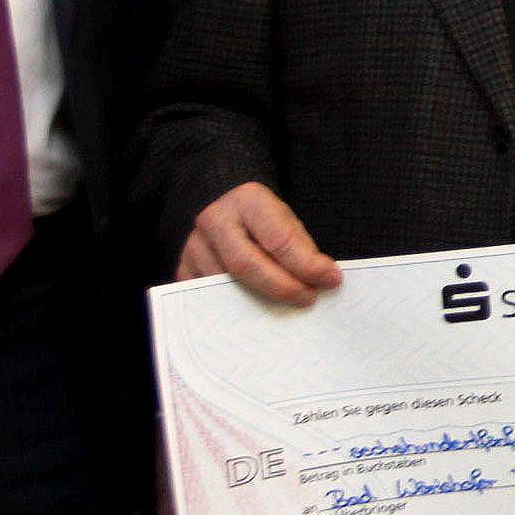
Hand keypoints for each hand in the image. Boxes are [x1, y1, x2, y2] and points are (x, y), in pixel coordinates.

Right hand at [180, 180, 340, 305]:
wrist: (224, 208)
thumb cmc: (262, 220)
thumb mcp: (285, 220)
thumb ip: (301, 247)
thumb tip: (322, 281)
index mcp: (247, 201)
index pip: (278, 239)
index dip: (306, 264)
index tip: (331, 279)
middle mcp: (214, 221)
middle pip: (247, 265)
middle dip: (283, 287)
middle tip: (309, 298)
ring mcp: (193, 246)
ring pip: (227, 286)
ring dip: (260, 302)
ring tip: (286, 308)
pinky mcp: (184, 270)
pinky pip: (209, 298)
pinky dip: (237, 309)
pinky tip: (258, 313)